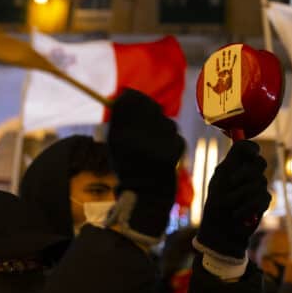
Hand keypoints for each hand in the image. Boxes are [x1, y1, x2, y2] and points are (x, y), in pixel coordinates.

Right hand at [107, 89, 184, 241]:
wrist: (146, 195)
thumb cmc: (128, 169)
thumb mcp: (115, 145)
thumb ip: (119, 121)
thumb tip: (125, 96)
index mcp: (121, 134)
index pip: (129, 100)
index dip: (131, 98)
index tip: (130, 98)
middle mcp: (140, 136)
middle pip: (150, 107)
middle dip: (149, 111)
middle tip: (147, 115)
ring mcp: (160, 141)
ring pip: (166, 121)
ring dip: (162, 128)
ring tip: (154, 144)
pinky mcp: (176, 148)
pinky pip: (175, 136)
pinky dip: (171, 141)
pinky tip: (163, 154)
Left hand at [194, 140, 270, 262]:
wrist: (220, 230)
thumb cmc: (216, 204)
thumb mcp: (220, 180)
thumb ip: (232, 162)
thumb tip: (244, 147)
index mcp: (234, 165)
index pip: (247, 147)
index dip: (251, 147)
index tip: (251, 153)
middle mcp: (248, 173)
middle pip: (259, 162)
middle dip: (244, 173)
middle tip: (231, 183)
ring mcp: (258, 186)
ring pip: (259, 181)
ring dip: (240, 195)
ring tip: (230, 205)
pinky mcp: (264, 201)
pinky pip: (260, 198)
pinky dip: (246, 207)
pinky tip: (237, 214)